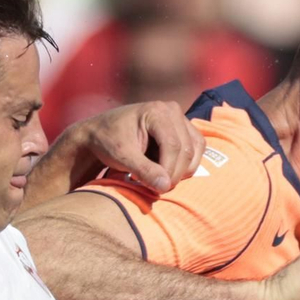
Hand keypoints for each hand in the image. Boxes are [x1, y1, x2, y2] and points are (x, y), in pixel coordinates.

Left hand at [68, 101, 205, 194]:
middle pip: (186, 150)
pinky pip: (197, 149)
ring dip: (182, 171)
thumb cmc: (109, 141)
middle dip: (174, 174)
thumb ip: (144, 170)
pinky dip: (187, 165)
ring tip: (160, 177)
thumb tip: (165, 186)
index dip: (168, 171)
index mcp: (157, 111)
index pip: (173, 146)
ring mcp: (180, 118)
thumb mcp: (122, 156)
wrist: (102, 133)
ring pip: (195, 151)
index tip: (156, 189)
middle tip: (156, 186)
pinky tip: (168, 169)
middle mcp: (172, 110)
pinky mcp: (184, 128)